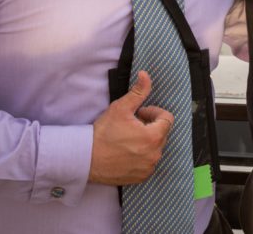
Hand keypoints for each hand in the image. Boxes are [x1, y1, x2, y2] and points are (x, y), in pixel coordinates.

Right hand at [88, 71, 173, 185]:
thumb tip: (146, 74)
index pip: (167, 118)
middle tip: (132, 124)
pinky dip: (142, 155)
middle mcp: (155, 154)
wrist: (85, 159)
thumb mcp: (121, 108)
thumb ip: (138, 91)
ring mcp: (149, 167)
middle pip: (162, 133)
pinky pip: (149, 162)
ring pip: (155, 147)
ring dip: (146, 140)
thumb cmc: (103, 133)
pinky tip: (126, 151)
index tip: (139, 113)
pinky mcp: (141, 177)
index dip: (153, 112)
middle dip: (150, 126)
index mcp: (154, 137)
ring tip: (128, 138)